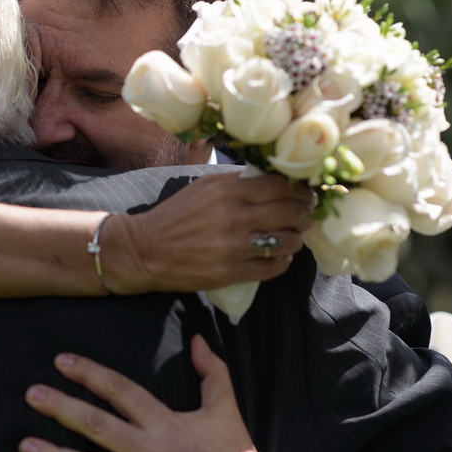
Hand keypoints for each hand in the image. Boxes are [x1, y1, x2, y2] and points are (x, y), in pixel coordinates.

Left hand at [18, 335, 288, 451]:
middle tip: (32, 395)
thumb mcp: (225, 408)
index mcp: (164, 422)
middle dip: (61, 408)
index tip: (61, 361)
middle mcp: (149, 451)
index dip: (90, 374)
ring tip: (25, 446)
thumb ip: (211, 371)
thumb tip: (198, 338)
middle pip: (96, 425)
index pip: (120, 391)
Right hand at [109, 172, 313, 292]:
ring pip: (287, 241)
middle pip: (290, 213)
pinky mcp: (231, 272)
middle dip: (304, 213)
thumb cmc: (175, 215)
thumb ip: (236, 182)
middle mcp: (235, 218)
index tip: (305, 194)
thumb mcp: (202, 188)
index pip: (280, 186)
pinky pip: (273, 267)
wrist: (146, 250)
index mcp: (227, 192)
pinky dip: (283, 260)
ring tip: (293, 236)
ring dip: (296, 238)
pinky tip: (279, 255)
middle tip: (305, 214)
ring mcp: (234, 248)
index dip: (299, 190)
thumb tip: (272, 178)